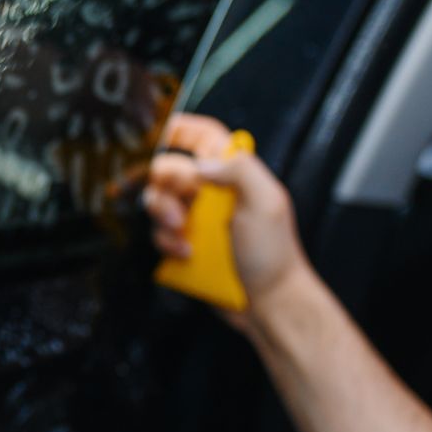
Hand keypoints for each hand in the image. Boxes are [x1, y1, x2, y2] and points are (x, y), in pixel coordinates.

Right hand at [143, 113, 312, 327]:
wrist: (269, 302)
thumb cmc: (273, 253)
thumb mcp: (265, 202)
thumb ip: (238, 170)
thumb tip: (200, 163)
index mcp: (234, 174)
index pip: (203, 137)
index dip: (180, 129)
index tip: (158, 133)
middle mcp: (212, 192)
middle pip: (168, 168)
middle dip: (164, 186)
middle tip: (178, 210)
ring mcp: (197, 219)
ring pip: (157, 202)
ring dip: (163, 216)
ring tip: (183, 234)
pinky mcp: (184, 244)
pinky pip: (159, 235)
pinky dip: (166, 243)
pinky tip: (186, 254)